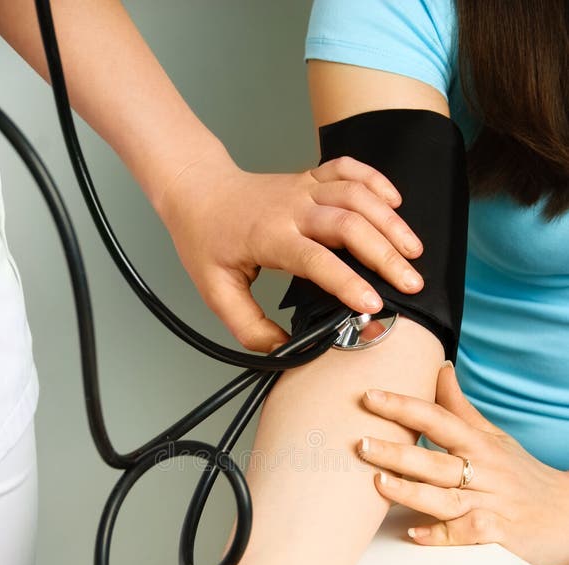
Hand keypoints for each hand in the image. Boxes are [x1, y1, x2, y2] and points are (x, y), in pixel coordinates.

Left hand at [158, 145, 423, 351]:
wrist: (197, 191)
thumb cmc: (206, 241)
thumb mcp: (216, 293)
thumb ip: (248, 327)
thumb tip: (283, 349)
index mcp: (269, 237)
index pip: (316, 260)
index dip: (347, 282)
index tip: (372, 305)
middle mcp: (292, 208)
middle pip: (349, 223)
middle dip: (385, 254)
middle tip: (411, 283)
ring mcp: (303, 188)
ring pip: (356, 194)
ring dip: (390, 220)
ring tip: (414, 251)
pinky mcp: (310, 177)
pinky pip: (349, 168)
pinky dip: (376, 179)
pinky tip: (395, 202)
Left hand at [356, 363, 568, 564]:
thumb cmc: (524, 476)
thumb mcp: (494, 437)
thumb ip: (460, 407)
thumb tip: (439, 369)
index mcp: (479, 444)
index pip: (437, 418)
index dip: (403, 407)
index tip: (370, 396)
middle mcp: (483, 471)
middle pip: (434, 459)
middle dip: (396, 451)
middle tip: (360, 443)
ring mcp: (490, 503)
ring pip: (445, 497)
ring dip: (410, 491)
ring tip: (378, 482)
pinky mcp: (497, 534)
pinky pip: (465, 533)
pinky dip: (441, 534)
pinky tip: (415, 532)